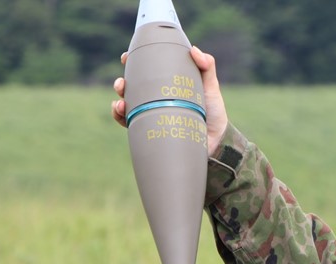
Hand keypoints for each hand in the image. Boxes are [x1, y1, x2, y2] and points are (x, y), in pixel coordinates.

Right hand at [111, 46, 228, 155]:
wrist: (216, 142)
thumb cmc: (213, 112)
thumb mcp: (210, 87)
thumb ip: (207, 67)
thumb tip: (194, 50)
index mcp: (166, 85)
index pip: (145, 71)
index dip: (133, 62)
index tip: (126, 57)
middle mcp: (156, 99)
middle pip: (131, 87)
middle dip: (121, 83)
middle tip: (122, 84)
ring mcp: (153, 115)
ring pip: (127, 104)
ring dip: (119, 100)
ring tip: (121, 102)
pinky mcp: (151, 132)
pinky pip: (130, 124)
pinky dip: (121, 117)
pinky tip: (122, 113)